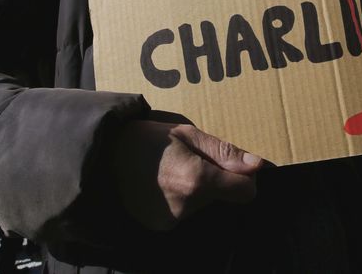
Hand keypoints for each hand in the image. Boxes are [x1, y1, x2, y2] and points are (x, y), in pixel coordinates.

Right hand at [111, 120, 262, 230]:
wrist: (104, 155)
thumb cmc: (147, 138)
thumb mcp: (187, 133)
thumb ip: (223, 151)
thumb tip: (257, 165)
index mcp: (197, 179)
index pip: (245, 192)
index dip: (244, 178)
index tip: (231, 165)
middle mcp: (186, 206)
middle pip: (222, 197)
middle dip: (214, 180)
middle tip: (188, 159)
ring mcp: (171, 220)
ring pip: (202, 205)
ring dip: (195, 189)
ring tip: (171, 170)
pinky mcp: (160, 226)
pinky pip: (183, 212)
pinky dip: (178, 199)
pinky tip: (161, 184)